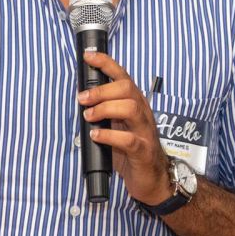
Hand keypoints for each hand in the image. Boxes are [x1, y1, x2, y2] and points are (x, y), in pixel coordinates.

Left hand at [78, 51, 171, 204]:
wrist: (153, 179)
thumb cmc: (131, 150)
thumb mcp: (117, 125)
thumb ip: (105, 111)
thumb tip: (82, 99)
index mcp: (135, 104)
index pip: (123, 76)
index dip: (106, 63)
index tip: (88, 56)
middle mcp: (142, 113)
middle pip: (126, 88)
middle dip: (101, 90)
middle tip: (83, 99)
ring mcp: (145, 132)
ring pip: (130, 108)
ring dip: (105, 108)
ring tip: (89, 116)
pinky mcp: (143, 151)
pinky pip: (129, 139)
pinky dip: (109, 135)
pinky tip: (96, 135)